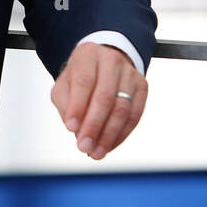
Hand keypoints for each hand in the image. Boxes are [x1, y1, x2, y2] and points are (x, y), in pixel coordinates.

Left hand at [50, 43, 146, 159]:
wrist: (103, 62)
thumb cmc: (81, 75)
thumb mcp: (64, 84)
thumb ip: (65, 104)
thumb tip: (76, 128)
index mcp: (87, 54)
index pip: (83, 82)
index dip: (77, 107)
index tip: (70, 128)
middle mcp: (111, 61)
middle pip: (105, 97)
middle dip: (94, 126)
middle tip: (85, 146)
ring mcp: (130, 73)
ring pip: (122, 109)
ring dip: (109, 135)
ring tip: (96, 151)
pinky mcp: (142, 87)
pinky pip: (135, 115)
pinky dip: (121, 134)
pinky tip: (110, 145)